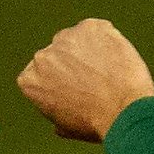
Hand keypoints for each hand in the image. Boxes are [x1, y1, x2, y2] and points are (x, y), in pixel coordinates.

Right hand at [17, 19, 153, 141]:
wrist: (124, 111)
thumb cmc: (96, 124)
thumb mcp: (67, 127)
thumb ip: (55, 112)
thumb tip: (57, 121)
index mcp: (30, 80)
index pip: (39, 74)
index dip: (59, 82)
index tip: (76, 91)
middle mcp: (42, 56)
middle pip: (57, 55)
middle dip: (73, 65)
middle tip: (96, 82)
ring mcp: (66, 38)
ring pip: (77, 41)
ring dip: (90, 51)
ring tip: (109, 74)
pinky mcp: (90, 27)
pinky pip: (99, 31)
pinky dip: (108, 42)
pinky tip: (117, 62)